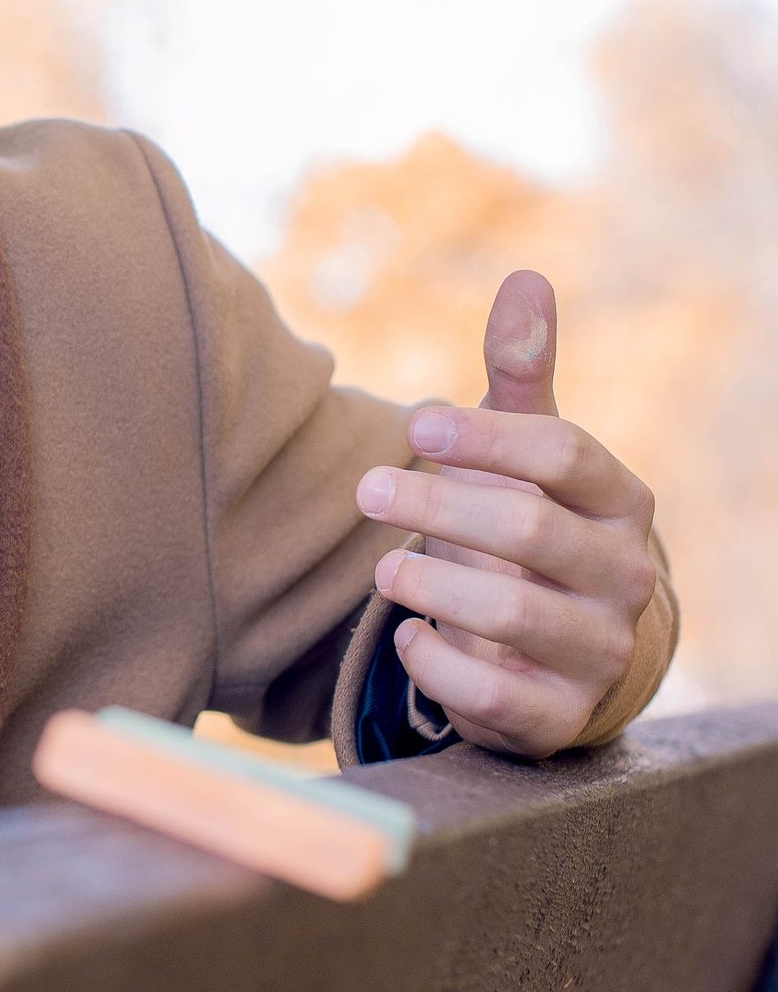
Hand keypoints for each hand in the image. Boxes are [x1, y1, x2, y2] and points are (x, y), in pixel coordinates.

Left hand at [353, 270, 656, 757]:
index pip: (564, 455)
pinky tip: (409, 636)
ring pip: (513, 612)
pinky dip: (437, 663)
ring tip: (383, 568)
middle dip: (439, 506)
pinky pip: (494, 693)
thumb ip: (522, 372)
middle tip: (366, 489)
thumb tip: (526, 274)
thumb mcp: (527, 450)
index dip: (483, 437)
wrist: (560, 650)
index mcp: (621, 502)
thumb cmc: (532, 524)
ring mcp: (598, 652)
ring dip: (432, 582)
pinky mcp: (559, 717)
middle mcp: (625, 577)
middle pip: (532, 531)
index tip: (411, 424)